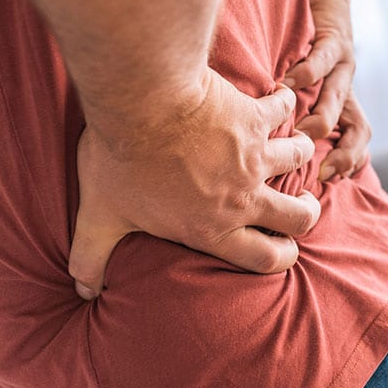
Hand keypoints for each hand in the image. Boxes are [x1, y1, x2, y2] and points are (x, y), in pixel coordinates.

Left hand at [69, 68, 320, 299]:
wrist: (142, 103)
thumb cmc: (121, 162)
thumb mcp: (100, 215)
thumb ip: (93, 256)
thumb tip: (81, 290)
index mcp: (213, 228)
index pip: (266, 258)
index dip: (282, 257)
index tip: (285, 247)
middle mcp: (243, 197)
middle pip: (299, 217)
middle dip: (306, 213)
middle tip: (301, 205)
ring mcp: (254, 156)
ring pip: (299, 159)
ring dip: (299, 153)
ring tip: (293, 147)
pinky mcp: (254, 117)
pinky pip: (284, 108)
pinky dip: (283, 101)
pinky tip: (277, 97)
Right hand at [285, 0, 369, 180]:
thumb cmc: (305, 42)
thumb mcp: (305, 82)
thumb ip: (293, 111)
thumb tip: (264, 147)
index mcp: (343, 102)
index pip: (358, 142)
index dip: (350, 164)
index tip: (326, 185)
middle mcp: (347, 87)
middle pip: (358, 128)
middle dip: (342, 154)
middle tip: (317, 173)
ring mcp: (344, 63)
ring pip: (340, 98)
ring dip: (323, 118)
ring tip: (301, 134)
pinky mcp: (334, 37)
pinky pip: (323, 58)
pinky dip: (307, 72)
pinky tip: (288, 83)